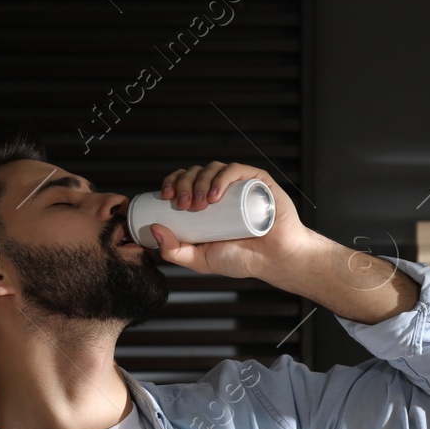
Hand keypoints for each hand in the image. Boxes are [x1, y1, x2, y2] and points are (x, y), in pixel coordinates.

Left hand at [151, 161, 316, 282]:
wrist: (275, 260)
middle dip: (184, 184)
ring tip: (200, 204)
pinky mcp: (257, 181)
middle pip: (195, 173)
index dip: (172, 182)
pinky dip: (222, 177)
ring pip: (213, 168)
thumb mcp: (199, 260)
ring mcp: (239, 184)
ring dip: (200, 181)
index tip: (165, 197)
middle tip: (184, 204)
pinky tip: (215, 194)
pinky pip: (236, 170)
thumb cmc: (241, 259)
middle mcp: (221, 189)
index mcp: (206, 202)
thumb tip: (154, 229)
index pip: (184, 181)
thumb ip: (174, 251)